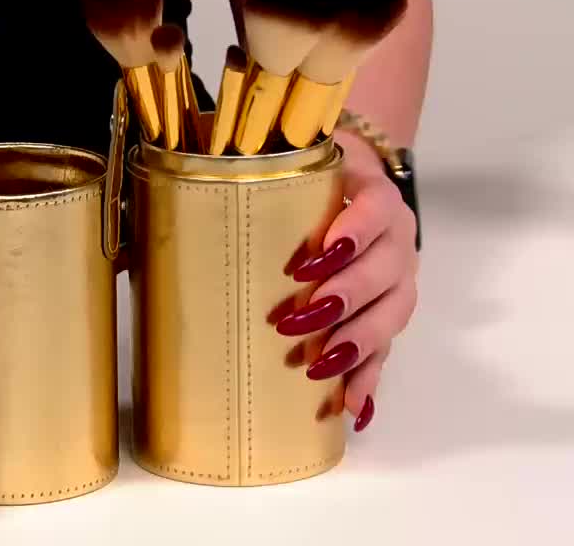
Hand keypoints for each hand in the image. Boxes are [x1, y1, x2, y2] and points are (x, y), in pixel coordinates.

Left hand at [274, 135, 417, 432]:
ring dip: (358, 343)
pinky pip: (388, 350)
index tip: (311, 258)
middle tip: (301, 319)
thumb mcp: (297, 164)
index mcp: (375, 195)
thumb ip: (256, 177)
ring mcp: (398, 278)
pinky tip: (354, 408)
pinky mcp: (388, 313)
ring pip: (391, 312)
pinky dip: (371, 380)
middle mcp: (396, 237)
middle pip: (385, 269)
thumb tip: (175, 207)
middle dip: (345, 296)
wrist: (355, 178)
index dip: (351, 233)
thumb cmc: (314, 175)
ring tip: (321, 366)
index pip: (374, 209)